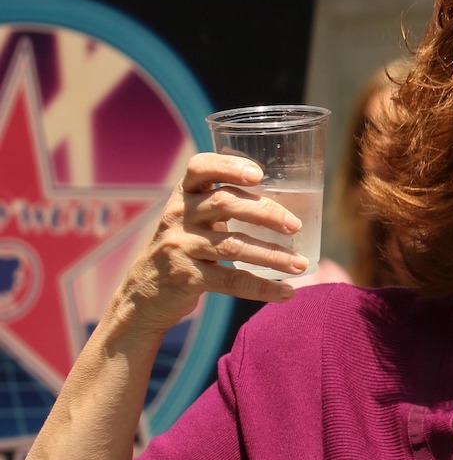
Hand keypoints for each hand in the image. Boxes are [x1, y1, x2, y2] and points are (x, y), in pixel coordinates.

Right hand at [116, 153, 304, 332]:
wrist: (144, 293)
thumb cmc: (185, 245)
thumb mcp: (194, 217)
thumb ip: (225, 202)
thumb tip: (290, 198)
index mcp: (184, 194)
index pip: (200, 168)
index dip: (228, 166)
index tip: (259, 174)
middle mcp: (178, 215)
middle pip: (225, 203)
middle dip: (266, 212)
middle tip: (296, 225)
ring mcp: (180, 246)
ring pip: (233, 245)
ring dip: (273, 254)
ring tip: (301, 264)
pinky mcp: (186, 277)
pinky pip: (231, 280)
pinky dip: (262, 287)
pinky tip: (286, 292)